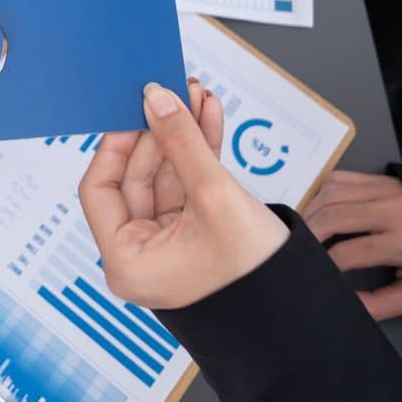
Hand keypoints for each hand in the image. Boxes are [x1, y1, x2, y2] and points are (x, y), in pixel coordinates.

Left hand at [79, 81, 289, 308]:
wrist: (301, 309)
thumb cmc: (254, 277)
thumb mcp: (214, 197)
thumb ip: (182, 143)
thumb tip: (156, 99)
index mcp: (126, 260)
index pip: (100, 189)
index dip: (116, 145)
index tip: (133, 110)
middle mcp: (142, 252)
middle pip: (136, 176)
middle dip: (159, 130)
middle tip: (171, 91)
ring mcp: (170, 240)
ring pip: (167, 173)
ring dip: (182, 134)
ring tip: (196, 94)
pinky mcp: (197, 230)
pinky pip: (189, 182)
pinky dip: (199, 150)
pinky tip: (207, 115)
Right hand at [303, 171, 401, 320]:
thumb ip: (380, 305)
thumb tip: (344, 306)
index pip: (346, 253)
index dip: (323, 266)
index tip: (313, 276)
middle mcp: (390, 210)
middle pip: (331, 217)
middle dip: (307, 237)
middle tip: (296, 252)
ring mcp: (384, 189)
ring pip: (330, 194)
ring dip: (311, 213)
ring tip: (304, 234)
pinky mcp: (380, 178)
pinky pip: (339, 179)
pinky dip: (321, 194)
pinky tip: (319, 211)